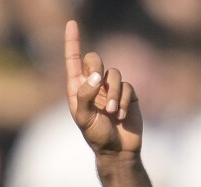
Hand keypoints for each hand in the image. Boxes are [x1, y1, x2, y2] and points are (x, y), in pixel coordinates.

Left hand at [65, 20, 140, 155]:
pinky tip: (121, 116)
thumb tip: (95, 76)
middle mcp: (93, 85)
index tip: (71, 23)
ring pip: (114, 74)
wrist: (117, 150)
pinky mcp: (128, 93)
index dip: (72, 42)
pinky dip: (124, 101)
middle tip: (98, 85)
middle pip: (95, 60)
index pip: (73, 61)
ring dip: (113, 94)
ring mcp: (111, 88)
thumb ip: (84, 96)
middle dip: (97, 69)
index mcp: (77, 89)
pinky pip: (128, 86)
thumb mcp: (83, 118)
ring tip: (111, 112)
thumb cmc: (96, 136)